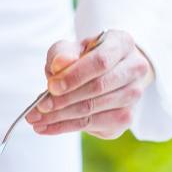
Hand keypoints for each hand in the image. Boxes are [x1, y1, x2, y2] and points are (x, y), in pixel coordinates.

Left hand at [25, 30, 153, 138]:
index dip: (74, 76)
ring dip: (61, 117)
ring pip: (94, 110)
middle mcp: (135, 69)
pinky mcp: (126, 118)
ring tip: (36, 120)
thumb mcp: (70, 48)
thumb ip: (62, 53)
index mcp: (122, 44)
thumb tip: (59, 65)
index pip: (100, 62)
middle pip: (97, 88)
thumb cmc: (84, 58)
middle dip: (63, 100)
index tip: (51, 87)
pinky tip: (47, 127)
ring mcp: (133, 95)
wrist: (104, 73)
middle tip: (38, 108)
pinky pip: (93, 125)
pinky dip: (66, 127)